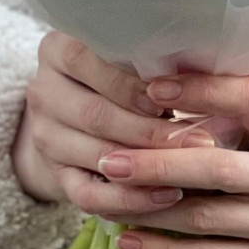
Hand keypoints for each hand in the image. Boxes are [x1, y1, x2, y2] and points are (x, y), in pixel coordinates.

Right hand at [12, 32, 215, 211]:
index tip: (167, 99)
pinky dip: (129, 199)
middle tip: (197, 140)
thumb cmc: (117, 73)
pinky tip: (165, 197)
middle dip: (148, 130)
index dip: (126, 83)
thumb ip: (148, 60)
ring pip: (95, 153)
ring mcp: (46, 135)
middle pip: (93, 113)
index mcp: (57, 49)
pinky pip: (89, 194)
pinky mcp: (55, 174)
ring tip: (189, 169)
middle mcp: (44, 90)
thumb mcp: (122, 55)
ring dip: (145, 165)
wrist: (73, 113)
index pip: (84, 60)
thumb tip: (203, 73)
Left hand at [97, 74, 248, 248]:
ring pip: (205, 220)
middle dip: (157, 165)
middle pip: (217, 171)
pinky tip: (130, 239)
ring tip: (104, 195)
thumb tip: (179, 79)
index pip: (248, 100)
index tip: (153, 84)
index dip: (200, 90)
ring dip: (148, 210)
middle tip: (110, 155)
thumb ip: (248, 111)